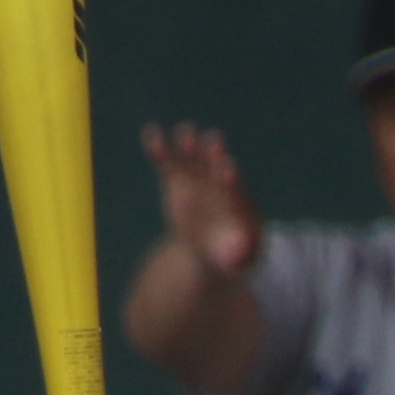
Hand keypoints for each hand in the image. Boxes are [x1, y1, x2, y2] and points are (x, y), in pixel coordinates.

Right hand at [142, 122, 258, 276]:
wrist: (211, 248)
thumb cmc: (232, 255)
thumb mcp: (240, 260)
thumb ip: (241, 255)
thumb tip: (240, 253)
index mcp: (238, 202)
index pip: (235, 188)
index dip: (230, 179)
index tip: (227, 168)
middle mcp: (219, 184)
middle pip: (218, 165)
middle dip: (215, 154)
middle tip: (214, 142)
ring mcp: (197, 180)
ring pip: (193, 158)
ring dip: (190, 144)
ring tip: (186, 133)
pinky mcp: (177, 180)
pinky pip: (168, 162)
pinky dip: (160, 148)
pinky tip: (152, 133)